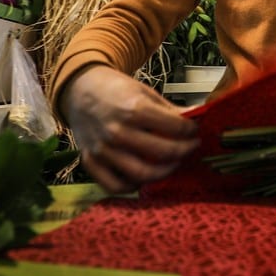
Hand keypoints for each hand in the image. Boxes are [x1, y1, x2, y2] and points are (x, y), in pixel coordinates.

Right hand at [59, 64, 199, 193]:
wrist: (79, 90)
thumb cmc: (114, 89)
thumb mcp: (144, 91)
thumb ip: (168, 109)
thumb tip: (194, 118)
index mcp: (134, 109)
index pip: (175, 127)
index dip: (191, 130)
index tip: (195, 130)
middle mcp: (118, 132)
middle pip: (164, 152)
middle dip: (185, 150)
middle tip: (191, 146)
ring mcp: (103, 150)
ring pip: (142, 174)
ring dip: (165, 172)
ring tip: (173, 162)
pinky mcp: (90, 162)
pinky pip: (114, 186)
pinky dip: (132, 187)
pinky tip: (143, 178)